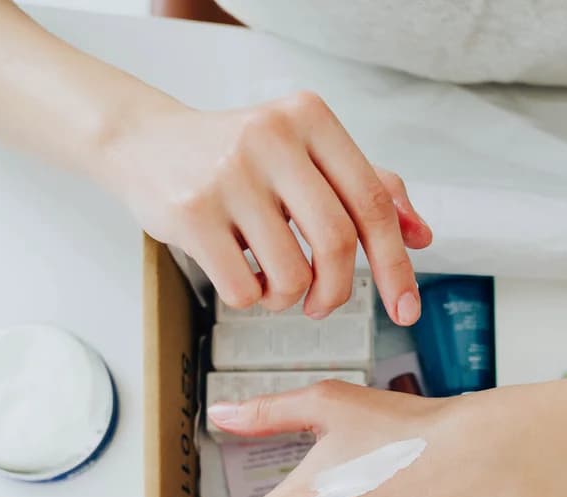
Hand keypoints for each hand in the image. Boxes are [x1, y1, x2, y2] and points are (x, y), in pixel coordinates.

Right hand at [101, 90, 432, 321]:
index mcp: (309, 117)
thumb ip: (366, 187)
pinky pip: (245, 290)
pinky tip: (237, 273)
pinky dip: (250, 298)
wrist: (146, 143)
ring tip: (269, 281)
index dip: (397, 264)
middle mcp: (272, 137)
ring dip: (286, 298)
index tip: (406, 309)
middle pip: (338, 243)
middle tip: (322, 305)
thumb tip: (420, 235)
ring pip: (292, 275)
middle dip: (338, 291)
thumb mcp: (304, 154)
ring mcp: (229, 174)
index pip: (372, 203)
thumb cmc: (237, 156)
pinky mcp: (192, 212)